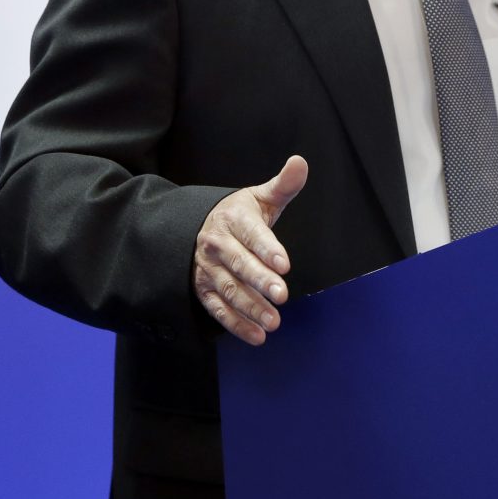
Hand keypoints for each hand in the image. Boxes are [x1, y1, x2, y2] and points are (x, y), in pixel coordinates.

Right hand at [193, 155, 307, 344]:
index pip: (251, 234)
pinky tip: (257, 336)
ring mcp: (207, 269)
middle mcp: (216, 244)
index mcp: (232, 218)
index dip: (267, 249)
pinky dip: (236, 324)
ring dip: (250, 307)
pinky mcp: (203, 290)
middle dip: (260, 280)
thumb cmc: (239, 215)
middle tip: (282, 296)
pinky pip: (218, 309)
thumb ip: (283, 185)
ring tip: (274, 322)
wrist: (196, 228)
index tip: (285, 264)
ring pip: (229, 289)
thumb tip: (301, 162)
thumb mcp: (259, 198)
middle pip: (239, 264)